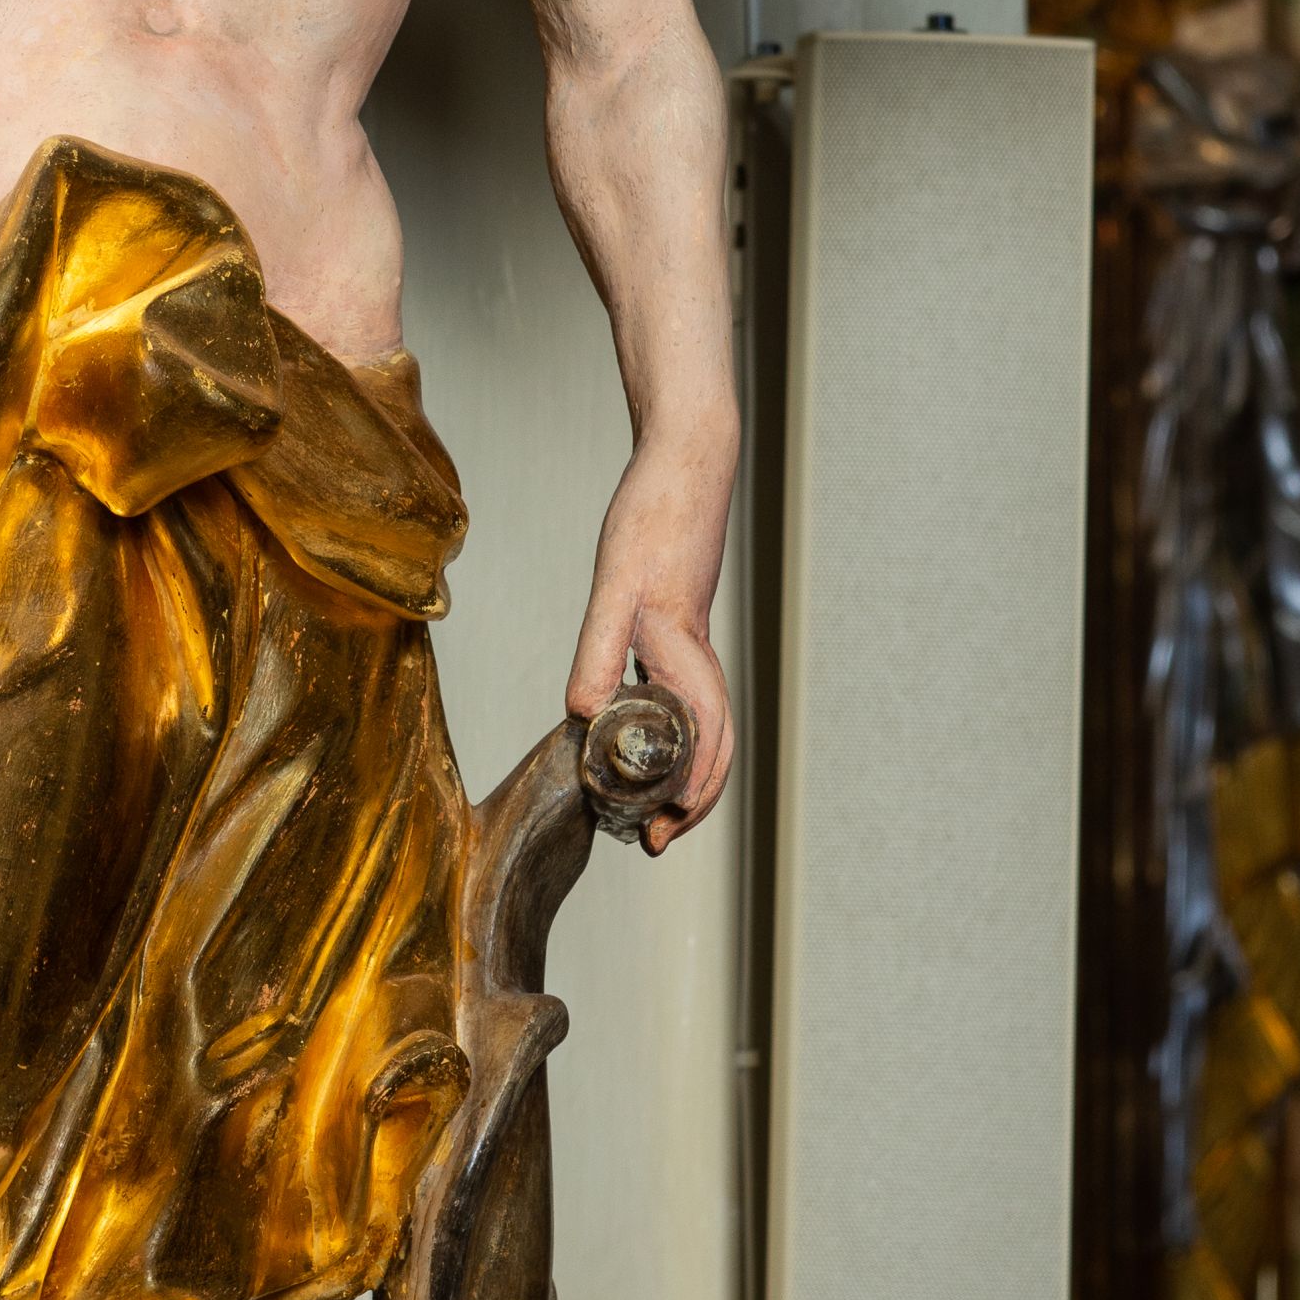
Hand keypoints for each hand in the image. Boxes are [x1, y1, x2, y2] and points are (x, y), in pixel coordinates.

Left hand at [567, 448, 735, 853]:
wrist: (687, 461)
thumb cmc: (653, 517)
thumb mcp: (613, 586)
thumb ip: (598, 650)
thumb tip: (584, 718)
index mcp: (685, 656)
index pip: (703, 745)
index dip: (687, 796)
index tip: (658, 832)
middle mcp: (698, 657)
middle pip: (715, 747)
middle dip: (691, 799)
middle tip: (654, 838)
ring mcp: (694, 643)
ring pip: (708, 725)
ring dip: (688, 772)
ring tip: (653, 805)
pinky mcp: (683, 627)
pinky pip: (692, 696)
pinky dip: (678, 732)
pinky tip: (642, 732)